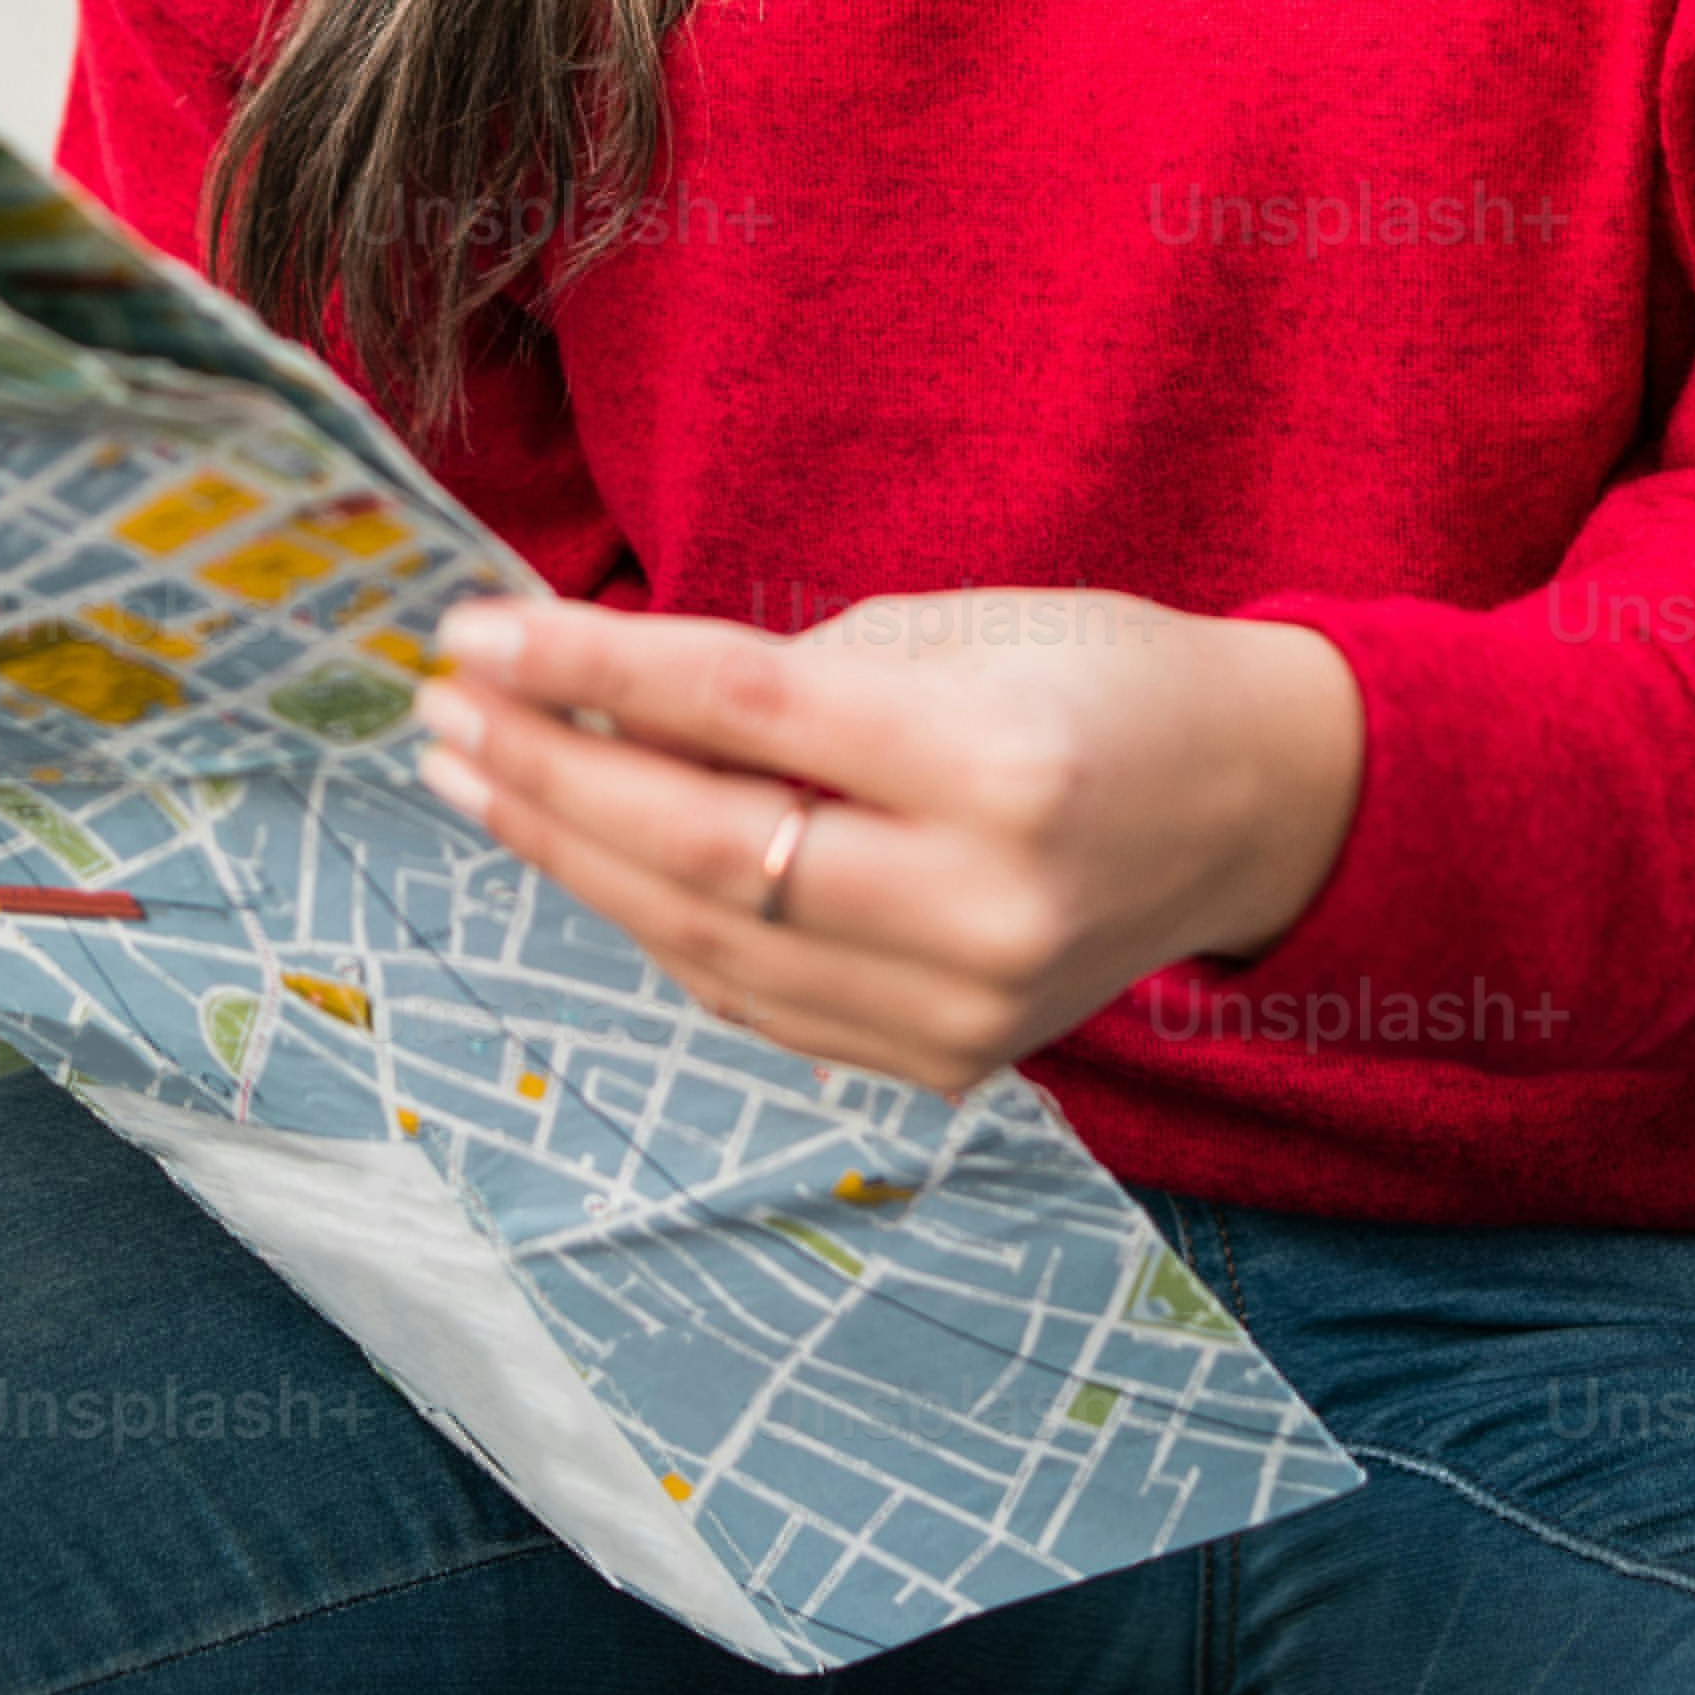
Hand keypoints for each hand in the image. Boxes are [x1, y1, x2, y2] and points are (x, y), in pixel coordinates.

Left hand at [403, 587, 1358, 1096]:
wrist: (1250, 806)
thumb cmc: (1093, 681)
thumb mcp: (951, 633)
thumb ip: (781, 683)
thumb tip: (585, 702)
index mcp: (999, 765)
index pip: (742, 714)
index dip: (587, 670)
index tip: (472, 632)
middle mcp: (983, 906)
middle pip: (704, 847)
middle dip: (548, 775)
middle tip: (444, 714)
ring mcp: (964, 1007)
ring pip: (708, 940)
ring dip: (571, 856)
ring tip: (475, 776)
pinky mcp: (947, 1063)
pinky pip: (755, 998)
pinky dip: (657, 925)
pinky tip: (584, 855)